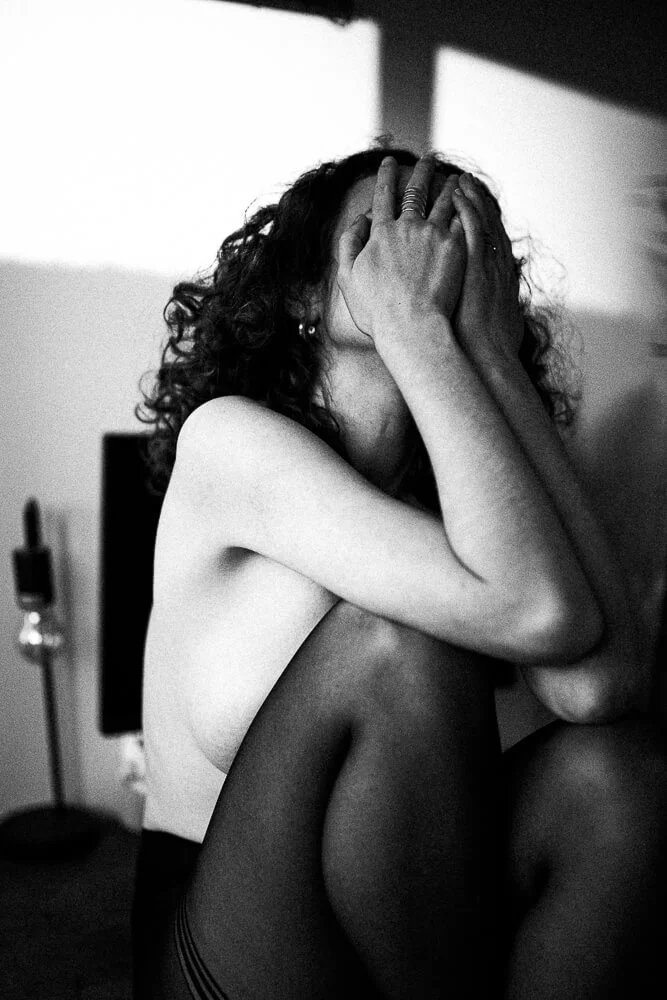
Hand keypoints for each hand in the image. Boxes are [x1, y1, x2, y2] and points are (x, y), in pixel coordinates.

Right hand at [336, 156, 465, 341]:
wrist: (410, 326)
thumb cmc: (376, 310)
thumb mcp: (348, 277)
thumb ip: (349, 244)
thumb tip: (360, 219)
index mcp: (381, 233)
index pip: (383, 196)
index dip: (386, 176)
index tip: (390, 162)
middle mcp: (407, 227)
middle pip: (415, 192)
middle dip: (421, 172)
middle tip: (428, 159)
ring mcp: (433, 236)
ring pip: (443, 201)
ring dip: (449, 186)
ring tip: (456, 177)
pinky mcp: (455, 248)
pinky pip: (461, 220)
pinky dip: (464, 207)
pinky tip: (471, 203)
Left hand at [451, 174, 523, 362]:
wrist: (487, 361)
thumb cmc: (484, 351)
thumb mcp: (493, 325)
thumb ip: (488, 308)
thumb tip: (488, 305)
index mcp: (500, 280)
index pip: (489, 242)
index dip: (480, 222)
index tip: (471, 207)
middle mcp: (498, 268)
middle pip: (488, 226)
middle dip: (477, 203)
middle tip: (464, 182)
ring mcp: (490, 267)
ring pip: (482, 224)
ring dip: (472, 199)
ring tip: (459, 180)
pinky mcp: (479, 269)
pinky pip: (473, 232)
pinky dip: (468, 210)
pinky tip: (458, 195)